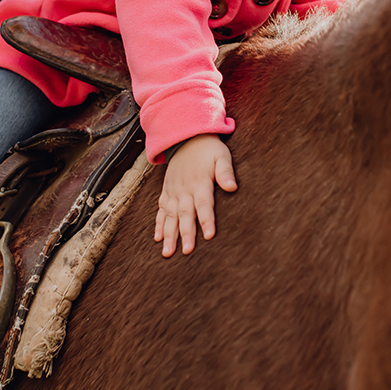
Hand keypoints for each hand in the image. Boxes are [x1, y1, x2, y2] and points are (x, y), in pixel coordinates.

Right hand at [153, 134, 236, 256]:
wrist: (187, 137)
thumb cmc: (209, 150)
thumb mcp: (221, 156)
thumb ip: (226, 172)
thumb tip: (233, 187)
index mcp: (200, 182)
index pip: (204, 204)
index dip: (207, 220)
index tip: (209, 235)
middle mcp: (184, 189)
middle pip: (185, 214)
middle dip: (186, 233)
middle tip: (187, 251)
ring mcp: (174, 191)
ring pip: (170, 215)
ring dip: (169, 234)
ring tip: (168, 252)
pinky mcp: (167, 190)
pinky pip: (161, 209)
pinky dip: (158, 223)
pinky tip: (157, 238)